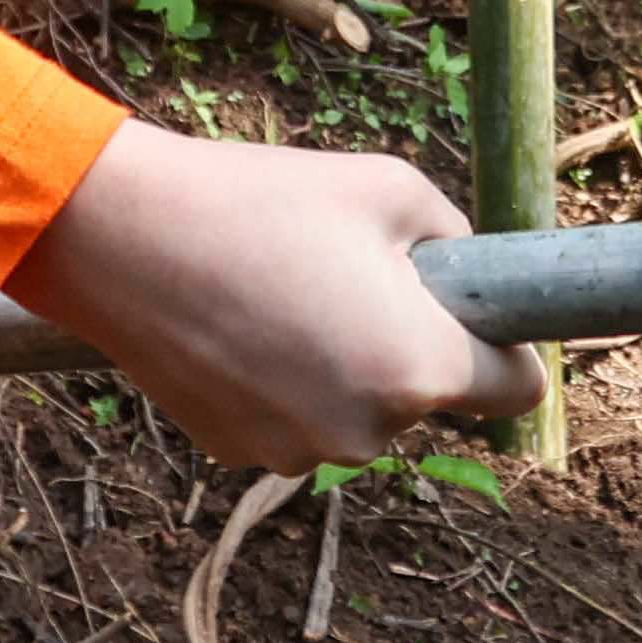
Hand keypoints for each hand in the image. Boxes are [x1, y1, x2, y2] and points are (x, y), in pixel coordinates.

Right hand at [13, 123, 539, 473]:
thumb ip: (456, 239)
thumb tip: (470, 272)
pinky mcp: (237, 454)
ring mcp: (297, 452)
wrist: (124, 237)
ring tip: (285, 292)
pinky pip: (294, 420)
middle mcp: (367, 432)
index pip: (517, 391)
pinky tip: (241, 325)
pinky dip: (283, 384)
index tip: (478, 313)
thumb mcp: (390, 188)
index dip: (507, 347)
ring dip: (342, 367)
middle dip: (406, 344)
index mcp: (418, 367)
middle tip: (348, 274)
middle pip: (426, 396)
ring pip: (356, 411)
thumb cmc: (262, 200)